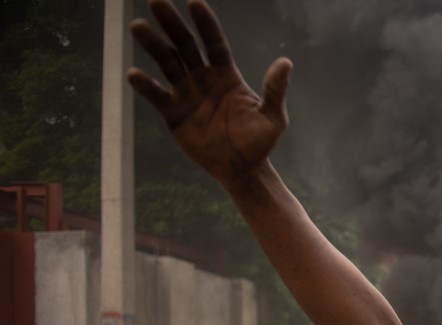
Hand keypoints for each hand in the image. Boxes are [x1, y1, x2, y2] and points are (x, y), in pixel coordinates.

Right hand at [127, 0, 291, 188]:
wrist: (243, 169)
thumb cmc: (260, 142)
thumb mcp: (273, 117)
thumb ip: (275, 90)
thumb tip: (285, 62)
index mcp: (226, 75)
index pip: (214, 43)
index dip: (205, 23)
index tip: (194, 2)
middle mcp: (204, 79)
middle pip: (185, 45)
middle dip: (172, 23)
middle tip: (156, 1)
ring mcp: (186, 94)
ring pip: (167, 63)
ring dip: (153, 45)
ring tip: (138, 27)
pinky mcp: (173, 113)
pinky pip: (156, 95)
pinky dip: (145, 85)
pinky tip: (134, 74)